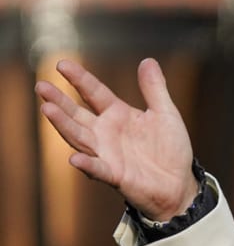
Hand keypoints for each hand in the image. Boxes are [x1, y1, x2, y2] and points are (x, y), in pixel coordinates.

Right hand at [35, 58, 198, 221]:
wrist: (179, 184)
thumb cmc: (171, 150)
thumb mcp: (166, 114)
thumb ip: (155, 89)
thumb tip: (148, 60)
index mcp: (118, 114)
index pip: (94, 92)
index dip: (79, 79)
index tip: (61, 64)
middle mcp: (106, 132)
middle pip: (77, 114)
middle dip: (59, 101)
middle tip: (41, 86)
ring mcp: (107, 154)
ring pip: (79, 137)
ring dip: (63, 125)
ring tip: (47, 110)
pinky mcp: (115, 175)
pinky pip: (98, 168)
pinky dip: (87, 164)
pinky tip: (74, 159)